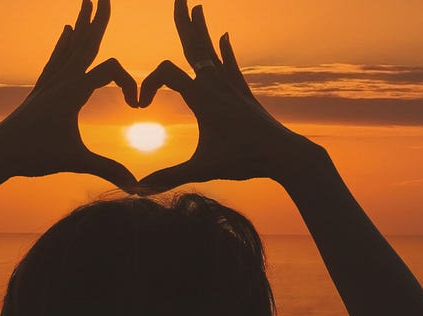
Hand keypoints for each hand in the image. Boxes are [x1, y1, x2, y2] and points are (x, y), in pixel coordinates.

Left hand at [0, 0, 138, 189]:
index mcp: (72, 92)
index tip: (136, 108)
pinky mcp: (40, 90)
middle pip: (85, 42)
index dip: (131, 84)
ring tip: (87, 2)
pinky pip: (57, 58)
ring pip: (71, 46)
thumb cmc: (33, 156)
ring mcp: (49, 83)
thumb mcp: (75, 162)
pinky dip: (65, 42)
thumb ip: (108, 169)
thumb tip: (138, 187)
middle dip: (98, 18)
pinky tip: (66, 31)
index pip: (111, 71)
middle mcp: (60, 80)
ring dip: (82, 23)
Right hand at [133, 0, 331, 194]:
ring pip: (212, 51)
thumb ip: (168, 176)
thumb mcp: (203, 169)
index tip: (140, 108)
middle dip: (183, 22)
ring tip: (196, 6)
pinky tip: (224, 36)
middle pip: (194, 46)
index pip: (166, 74)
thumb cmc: (245, 161)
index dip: (147, 85)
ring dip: (201, 29)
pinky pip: (231, 65)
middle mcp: (217, 86)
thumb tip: (136, 191)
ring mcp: (232, 87)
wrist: (285, 156)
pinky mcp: (243, 94)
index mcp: (203, 98)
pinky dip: (225, 50)